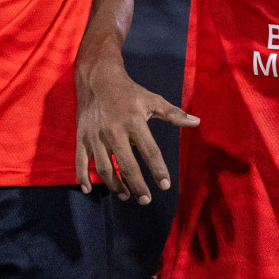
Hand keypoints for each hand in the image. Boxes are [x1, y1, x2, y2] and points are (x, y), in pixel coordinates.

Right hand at [76, 58, 198, 203]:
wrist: (97, 78)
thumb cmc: (129, 92)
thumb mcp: (152, 99)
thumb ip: (174, 114)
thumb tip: (197, 122)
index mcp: (134, 121)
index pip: (149, 151)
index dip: (158, 170)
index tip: (166, 185)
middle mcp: (113, 130)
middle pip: (126, 164)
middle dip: (137, 185)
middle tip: (146, 200)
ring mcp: (95, 135)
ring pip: (104, 167)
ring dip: (115, 185)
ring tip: (127, 196)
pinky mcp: (82, 137)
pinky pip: (81, 162)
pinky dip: (84, 178)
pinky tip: (90, 191)